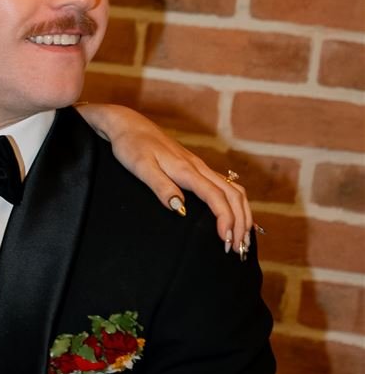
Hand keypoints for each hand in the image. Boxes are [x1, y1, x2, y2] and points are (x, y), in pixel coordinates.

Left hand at [79, 105, 252, 254]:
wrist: (129, 125)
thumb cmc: (132, 146)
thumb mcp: (141, 168)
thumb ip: (160, 186)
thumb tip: (179, 208)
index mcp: (187, 170)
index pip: (216, 197)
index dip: (225, 219)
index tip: (226, 240)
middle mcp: (199, 168)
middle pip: (233, 195)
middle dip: (241, 222)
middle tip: (240, 248)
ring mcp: (199, 167)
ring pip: (233, 190)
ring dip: (242, 213)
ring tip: (243, 237)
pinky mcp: (196, 168)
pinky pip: (226, 186)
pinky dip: (236, 204)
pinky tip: (234, 216)